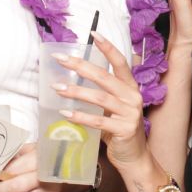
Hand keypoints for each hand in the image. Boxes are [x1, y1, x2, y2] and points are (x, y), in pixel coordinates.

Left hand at [0, 143, 71, 191]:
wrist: (79, 168)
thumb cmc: (56, 154)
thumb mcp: (39, 146)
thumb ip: (20, 153)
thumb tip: (1, 161)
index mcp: (42, 159)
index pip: (15, 169)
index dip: (1, 172)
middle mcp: (47, 177)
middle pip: (16, 187)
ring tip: (12, 186)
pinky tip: (28, 190)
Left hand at [54, 32, 150, 171]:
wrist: (135, 157)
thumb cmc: (119, 128)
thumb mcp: (113, 106)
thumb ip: (101, 93)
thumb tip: (73, 78)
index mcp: (130, 87)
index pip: (120, 61)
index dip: (107, 47)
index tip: (93, 33)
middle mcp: (132, 96)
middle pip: (104, 76)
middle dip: (80, 66)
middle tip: (60, 59)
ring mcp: (130, 113)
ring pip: (100, 98)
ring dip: (76, 91)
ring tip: (57, 88)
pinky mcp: (124, 129)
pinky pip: (98, 121)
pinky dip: (80, 116)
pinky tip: (65, 113)